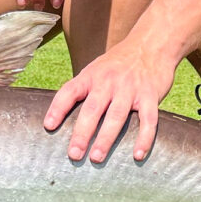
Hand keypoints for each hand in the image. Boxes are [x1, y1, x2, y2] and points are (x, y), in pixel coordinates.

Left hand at [42, 39, 178, 162]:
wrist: (152, 44)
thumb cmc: (119, 63)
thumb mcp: (98, 69)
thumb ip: (85, 90)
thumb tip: (64, 118)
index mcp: (92, 75)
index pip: (70, 91)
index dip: (58, 108)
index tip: (49, 126)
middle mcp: (109, 81)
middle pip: (92, 109)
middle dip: (82, 133)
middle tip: (74, 154)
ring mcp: (130, 88)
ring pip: (116, 116)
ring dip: (106, 138)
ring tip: (96, 157)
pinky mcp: (150, 95)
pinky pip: (148, 120)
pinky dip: (143, 138)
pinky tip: (137, 155)